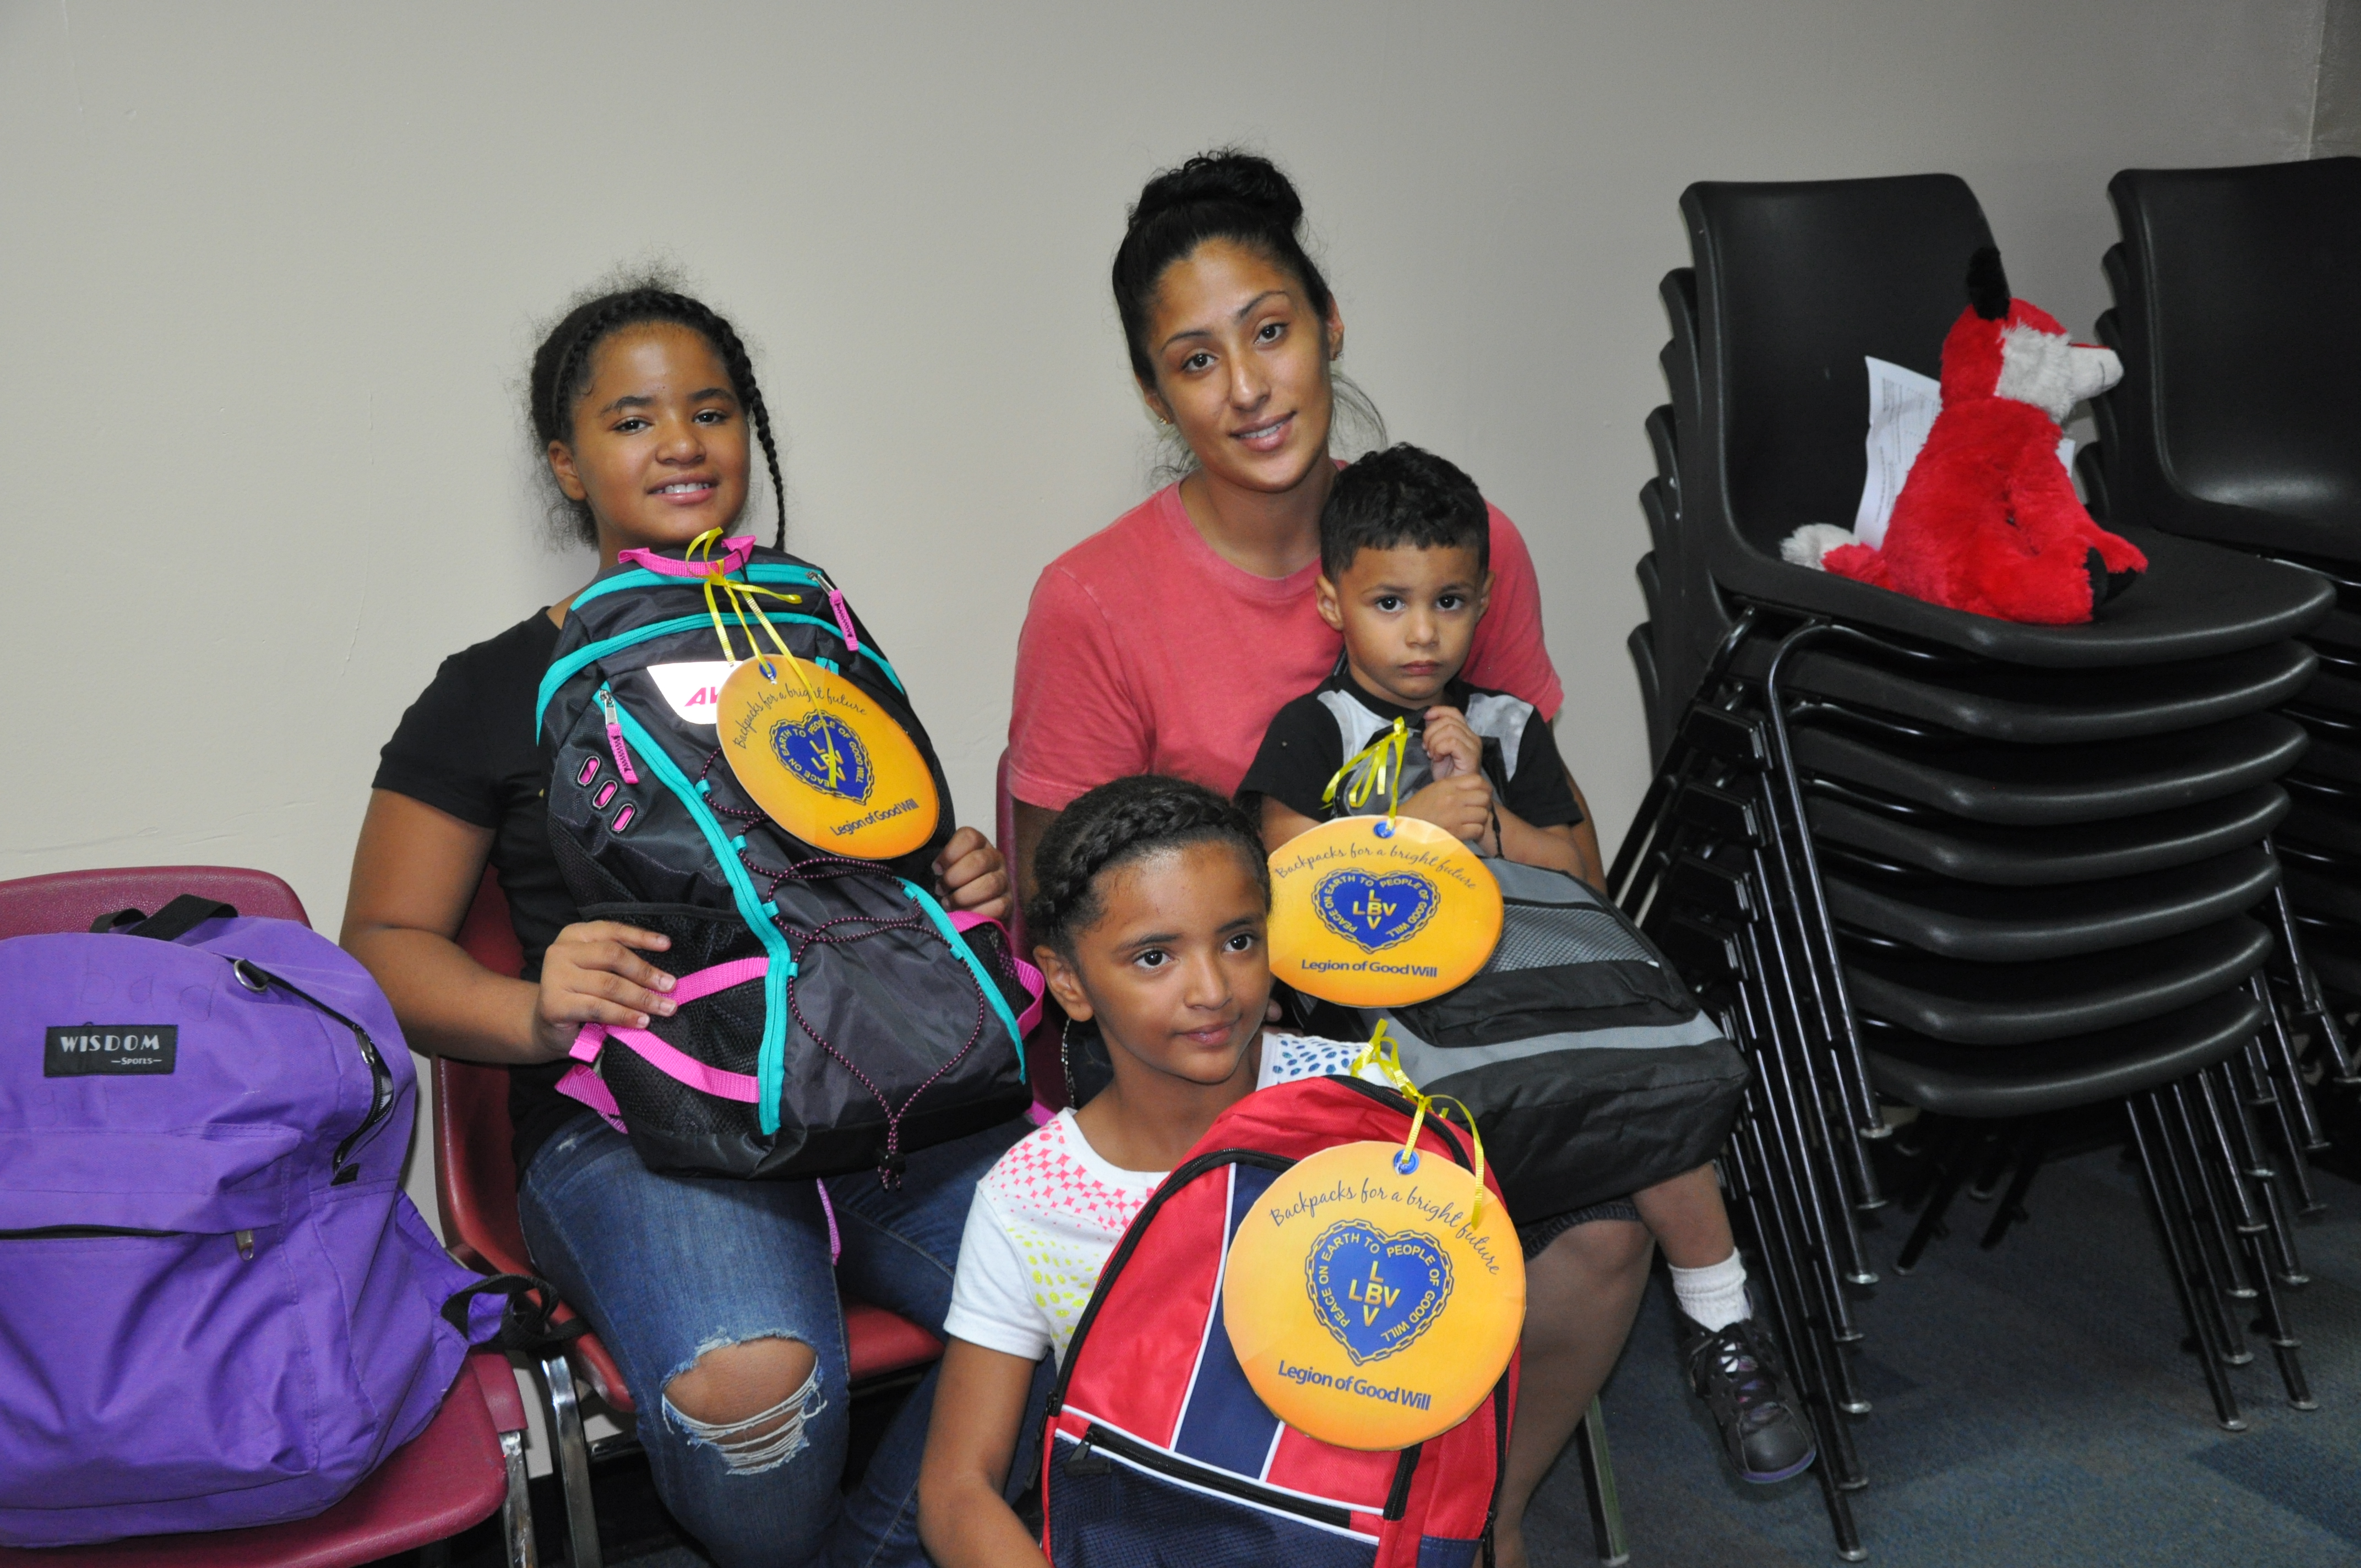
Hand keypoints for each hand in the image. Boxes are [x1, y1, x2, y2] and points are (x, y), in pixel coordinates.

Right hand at [530, 921, 676, 1059]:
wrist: (545, 1026)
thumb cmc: (580, 995)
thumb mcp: (598, 971)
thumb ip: (620, 966)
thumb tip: (663, 975)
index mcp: (575, 935)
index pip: (612, 930)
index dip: (641, 937)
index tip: (667, 945)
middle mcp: (561, 951)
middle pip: (613, 956)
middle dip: (646, 972)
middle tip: (671, 986)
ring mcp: (554, 977)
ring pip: (609, 984)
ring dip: (642, 998)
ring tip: (664, 1007)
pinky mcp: (554, 1004)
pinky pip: (598, 1008)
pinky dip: (624, 1015)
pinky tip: (641, 1021)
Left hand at [935, 826, 1011, 922]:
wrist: (973, 906)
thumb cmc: (955, 883)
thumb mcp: (947, 866)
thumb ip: (940, 862)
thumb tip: (927, 866)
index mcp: (979, 844)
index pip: (969, 837)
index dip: (949, 854)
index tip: (936, 869)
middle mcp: (995, 859)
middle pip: (979, 861)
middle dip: (954, 877)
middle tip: (941, 889)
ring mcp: (1004, 880)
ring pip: (990, 884)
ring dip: (963, 897)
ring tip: (948, 903)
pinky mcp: (1008, 903)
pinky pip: (998, 906)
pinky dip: (976, 912)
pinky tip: (963, 914)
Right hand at [1401, 773, 1495, 846]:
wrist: (1404, 827)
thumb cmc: (1419, 808)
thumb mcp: (1434, 789)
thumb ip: (1454, 787)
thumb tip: (1476, 789)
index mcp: (1447, 785)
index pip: (1478, 780)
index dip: (1484, 788)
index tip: (1480, 795)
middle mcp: (1453, 798)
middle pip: (1484, 797)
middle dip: (1484, 804)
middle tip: (1477, 809)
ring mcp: (1455, 816)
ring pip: (1483, 814)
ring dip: (1480, 819)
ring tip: (1471, 821)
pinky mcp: (1456, 832)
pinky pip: (1478, 829)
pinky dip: (1475, 831)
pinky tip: (1468, 831)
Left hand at [1421, 706, 1481, 778]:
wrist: (1454, 793)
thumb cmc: (1446, 773)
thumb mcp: (1437, 748)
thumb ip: (1436, 732)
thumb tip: (1428, 717)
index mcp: (1465, 733)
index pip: (1454, 712)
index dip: (1438, 711)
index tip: (1425, 717)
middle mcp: (1473, 737)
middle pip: (1448, 720)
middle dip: (1431, 732)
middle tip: (1426, 748)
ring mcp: (1473, 746)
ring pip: (1450, 729)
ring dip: (1434, 741)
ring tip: (1432, 754)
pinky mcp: (1471, 756)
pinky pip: (1451, 742)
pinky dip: (1439, 748)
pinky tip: (1437, 758)